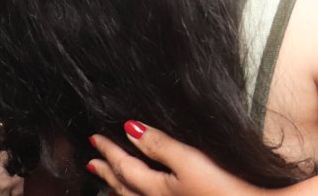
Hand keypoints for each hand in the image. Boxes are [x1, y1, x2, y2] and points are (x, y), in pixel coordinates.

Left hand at [88, 121, 265, 195]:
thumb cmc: (225, 189)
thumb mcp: (191, 161)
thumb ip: (160, 145)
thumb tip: (130, 129)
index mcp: (157, 188)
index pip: (125, 167)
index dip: (110, 151)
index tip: (95, 138)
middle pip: (123, 187)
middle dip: (107, 171)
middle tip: (92, 160)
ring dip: (116, 189)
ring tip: (106, 183)